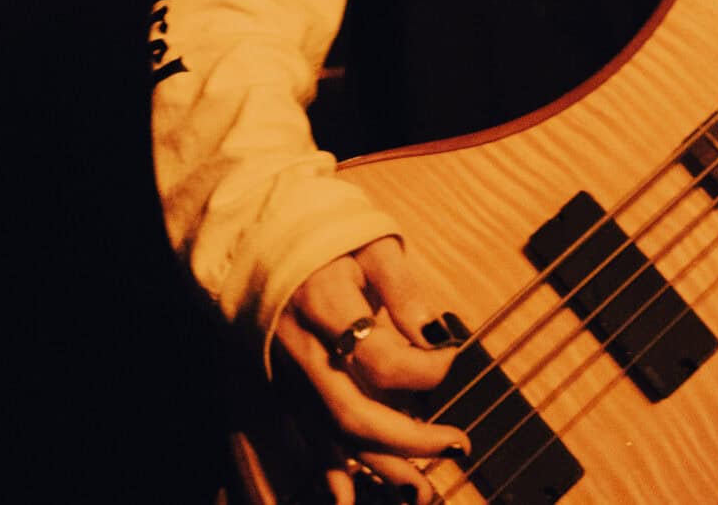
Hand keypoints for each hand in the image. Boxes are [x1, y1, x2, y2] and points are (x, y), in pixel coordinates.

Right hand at [274, 238, 471, 504]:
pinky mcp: (283, 387)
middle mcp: (303, 349)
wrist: (259, 241)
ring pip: (331, 435)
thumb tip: (438, 335)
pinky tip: (350, 497)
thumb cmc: (328, 239)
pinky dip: (330, 471)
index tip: (453, 354)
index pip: (381, 359)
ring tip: (423, 488)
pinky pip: (307, 436)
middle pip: (353, 413)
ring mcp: (288, 374)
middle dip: (410, 440)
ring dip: (379, 467)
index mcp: (326, 305)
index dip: (427, 369)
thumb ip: (403, 289)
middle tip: (458, 444)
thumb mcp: (371, 243)